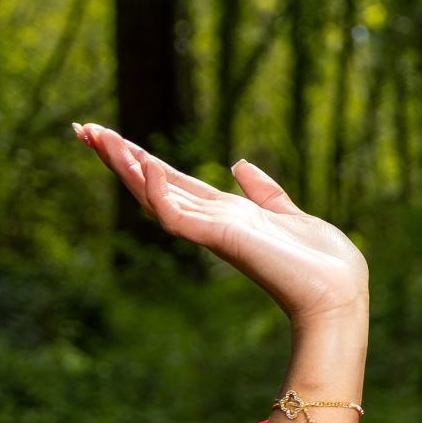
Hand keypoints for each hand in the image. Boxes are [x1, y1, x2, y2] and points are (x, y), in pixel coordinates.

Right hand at [72, 122, 370, 328]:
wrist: (338, 294)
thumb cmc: (322, 263)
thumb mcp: (289, 214)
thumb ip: (264, 192)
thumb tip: (238, 164)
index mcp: (225, 214)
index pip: (172, 180)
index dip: (141, 158)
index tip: (108, 134)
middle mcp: (212, 222)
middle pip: (152, 184)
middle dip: (118, 157)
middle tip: (83, 128)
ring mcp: (212, 231)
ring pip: (155, 196)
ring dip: (125, 167)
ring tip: (98, 136)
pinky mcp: (219, 239)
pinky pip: (177, 216)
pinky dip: (159, 191)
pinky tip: (146, 164)